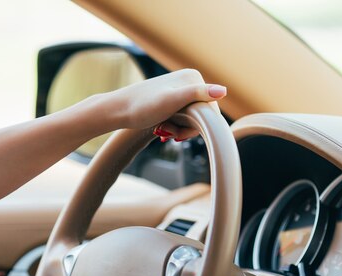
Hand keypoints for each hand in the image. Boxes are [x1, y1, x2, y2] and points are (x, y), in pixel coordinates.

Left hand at [107, 69, 226, 140]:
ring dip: (179, 129)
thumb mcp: (172, 101)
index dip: (198, 126)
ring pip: (192, 118)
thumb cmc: (142, 107)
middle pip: (202, 114)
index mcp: (193, 77)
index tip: (179, 134)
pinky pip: (182, 116)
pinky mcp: (171, 98)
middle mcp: (188, 80)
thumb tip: (223, 92)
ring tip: (162, 130)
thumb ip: (197, 95)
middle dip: (187, 128)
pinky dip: (174, 126)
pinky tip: (161, 128)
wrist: (118, 110)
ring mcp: (179, 89)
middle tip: (168, 133)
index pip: (211, 109)